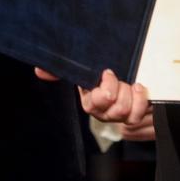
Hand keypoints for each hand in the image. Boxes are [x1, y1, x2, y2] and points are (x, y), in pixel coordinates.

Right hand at [39, 69, 158, 142]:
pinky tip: (139, 89)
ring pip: (122, 113)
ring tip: (131, 83)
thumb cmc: (109, 68)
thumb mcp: (89, 63)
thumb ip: (62, 68)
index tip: (108, 73)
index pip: (92, 103)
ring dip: (129, 95)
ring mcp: (118, 115)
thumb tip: (39, 71)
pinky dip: (140, 101)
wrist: (135, 70)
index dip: (103, 90)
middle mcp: (103, 109)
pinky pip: (135, 116)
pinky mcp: (134, 115)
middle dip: (117, 90)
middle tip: (120, 77)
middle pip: (110, 110)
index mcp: (90, 97)